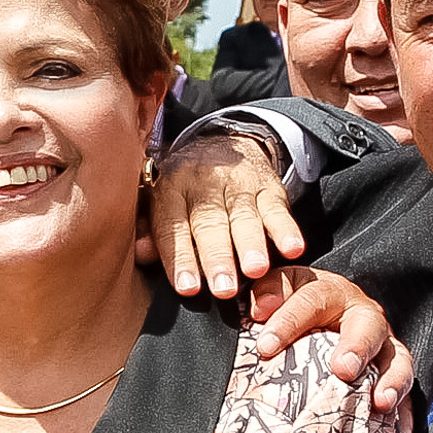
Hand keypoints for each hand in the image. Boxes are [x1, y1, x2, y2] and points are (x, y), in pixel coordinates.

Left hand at [148, 129, 305, 299]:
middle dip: (216, 257)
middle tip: (223, 287)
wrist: (220, 144)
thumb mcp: (160, 203)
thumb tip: (140, 254)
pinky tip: (292, 249)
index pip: (173, 226)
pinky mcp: (268, 184)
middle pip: (209, 223)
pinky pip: (277, 207)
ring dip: (250, 245)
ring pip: (244, 215)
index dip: (180, 258)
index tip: (188, 288)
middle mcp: (203, 183)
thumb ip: (150, 230)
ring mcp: (237, 182)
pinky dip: (286, 228)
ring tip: (255, 270)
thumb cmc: (184, 191)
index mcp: (170, 189)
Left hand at [243, 268, 411, 414]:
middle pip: (368, 326)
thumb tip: (260, 308)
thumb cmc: (296, 305)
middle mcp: (364, 318)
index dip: (289, 322)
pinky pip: (406, 397)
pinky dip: (404, 418)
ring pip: (398, 359)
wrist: (328, 313)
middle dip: (358, 347)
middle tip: (344, 370)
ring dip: (392, 381)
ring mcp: (384, 349)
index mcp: (332, 294)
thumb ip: (268, 292)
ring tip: (381, 403)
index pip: (312, 301)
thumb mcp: (280, 290)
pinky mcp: (394, 377)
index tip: (266, 347)